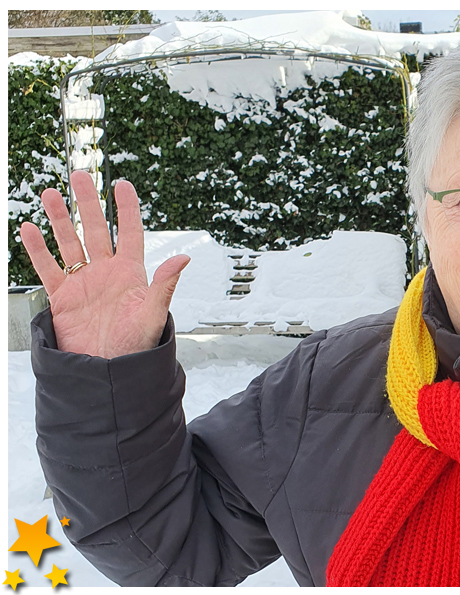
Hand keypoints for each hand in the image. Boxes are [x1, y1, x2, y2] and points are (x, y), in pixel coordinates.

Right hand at [20, 171, 189, 357]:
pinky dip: (37, 248)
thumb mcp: (152, 314)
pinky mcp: (62, 297)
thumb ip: (164, 285)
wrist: (107, 372)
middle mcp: (107, 273)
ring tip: (51, 193)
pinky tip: (30, 228)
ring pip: (69, 243)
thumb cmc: (136, 346)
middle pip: (96, 229)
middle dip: (88, 203)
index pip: (131, 232)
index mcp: (131, 273)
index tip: (122, 184)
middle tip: (80, 175)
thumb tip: (183, 258)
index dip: (127, 208)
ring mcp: (83, 283)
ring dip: (60, 219)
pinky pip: (48, 267)